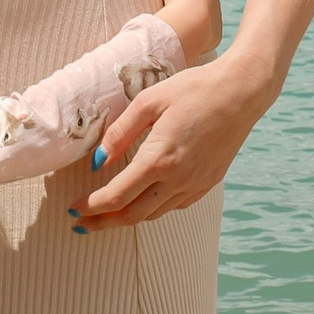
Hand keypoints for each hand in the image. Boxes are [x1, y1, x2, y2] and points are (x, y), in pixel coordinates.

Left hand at [79, 48, 273, 227]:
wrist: (241, 92)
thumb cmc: (193, 89)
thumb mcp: (148, 101)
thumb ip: (119, 133)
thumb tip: (97, 163)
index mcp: (159, 159)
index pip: (115, 196)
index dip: (90, 207)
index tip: (73, 209)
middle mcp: (178, 179)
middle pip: (132, 215)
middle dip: (102, 223)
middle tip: (80, 224)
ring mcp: (196, 185)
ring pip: (154, 214)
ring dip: (126, 218)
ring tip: (105, 217)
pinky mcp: (208, 184)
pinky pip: (174, 206)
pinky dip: (152, 209)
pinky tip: (142, 201)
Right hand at [157, 0, 220, 64]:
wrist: (191, 24)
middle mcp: (213, 0)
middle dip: (184, 1)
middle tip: (166, 5)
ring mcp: (214, 20)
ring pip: (199, 17)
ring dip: (188, 18)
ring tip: (172, 22)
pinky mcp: (212, 38)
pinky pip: (201, 35)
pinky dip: (193, 34)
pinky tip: (182, 36)